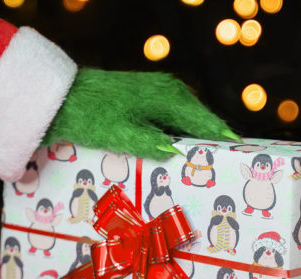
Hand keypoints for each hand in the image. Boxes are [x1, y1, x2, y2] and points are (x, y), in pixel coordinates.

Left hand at [42, 69, 239, 159]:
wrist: (61, 96)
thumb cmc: (91, 116)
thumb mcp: (122, 136)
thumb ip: (154, 145)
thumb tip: (180, 155)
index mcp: (170, 98)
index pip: (207, 122)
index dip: (223, 140)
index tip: (239, 156)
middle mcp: (171, 90)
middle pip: (201, 119)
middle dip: (212, 141)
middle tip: (224, 166)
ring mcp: (159, 91)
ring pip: (188, 119)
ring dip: (196, 138)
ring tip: (207, 162)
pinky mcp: (148, 96)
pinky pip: (175, 116)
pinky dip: (181, 132)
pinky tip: (179, 149)